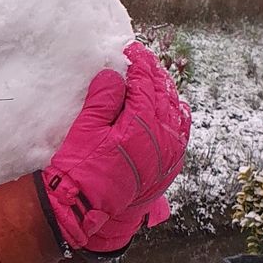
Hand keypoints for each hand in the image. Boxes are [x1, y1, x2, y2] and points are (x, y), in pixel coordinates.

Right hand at [43, 42, 190, 249]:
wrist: (86, 212)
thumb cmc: (81, 171)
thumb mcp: (85, 129)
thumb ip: (102, 99)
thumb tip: (114, 75)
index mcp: (141, 125)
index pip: (145, 84)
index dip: (139, 64)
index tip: (131, 50)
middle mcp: (162, 138)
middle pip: (163, 95)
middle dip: (154, 75)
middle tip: (142, 60)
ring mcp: (169, 154)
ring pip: (175, 112)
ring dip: (166, 93)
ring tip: (155, 79)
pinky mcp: (168, 166)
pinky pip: (180, 133)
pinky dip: (176, 116)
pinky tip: (172, 108)